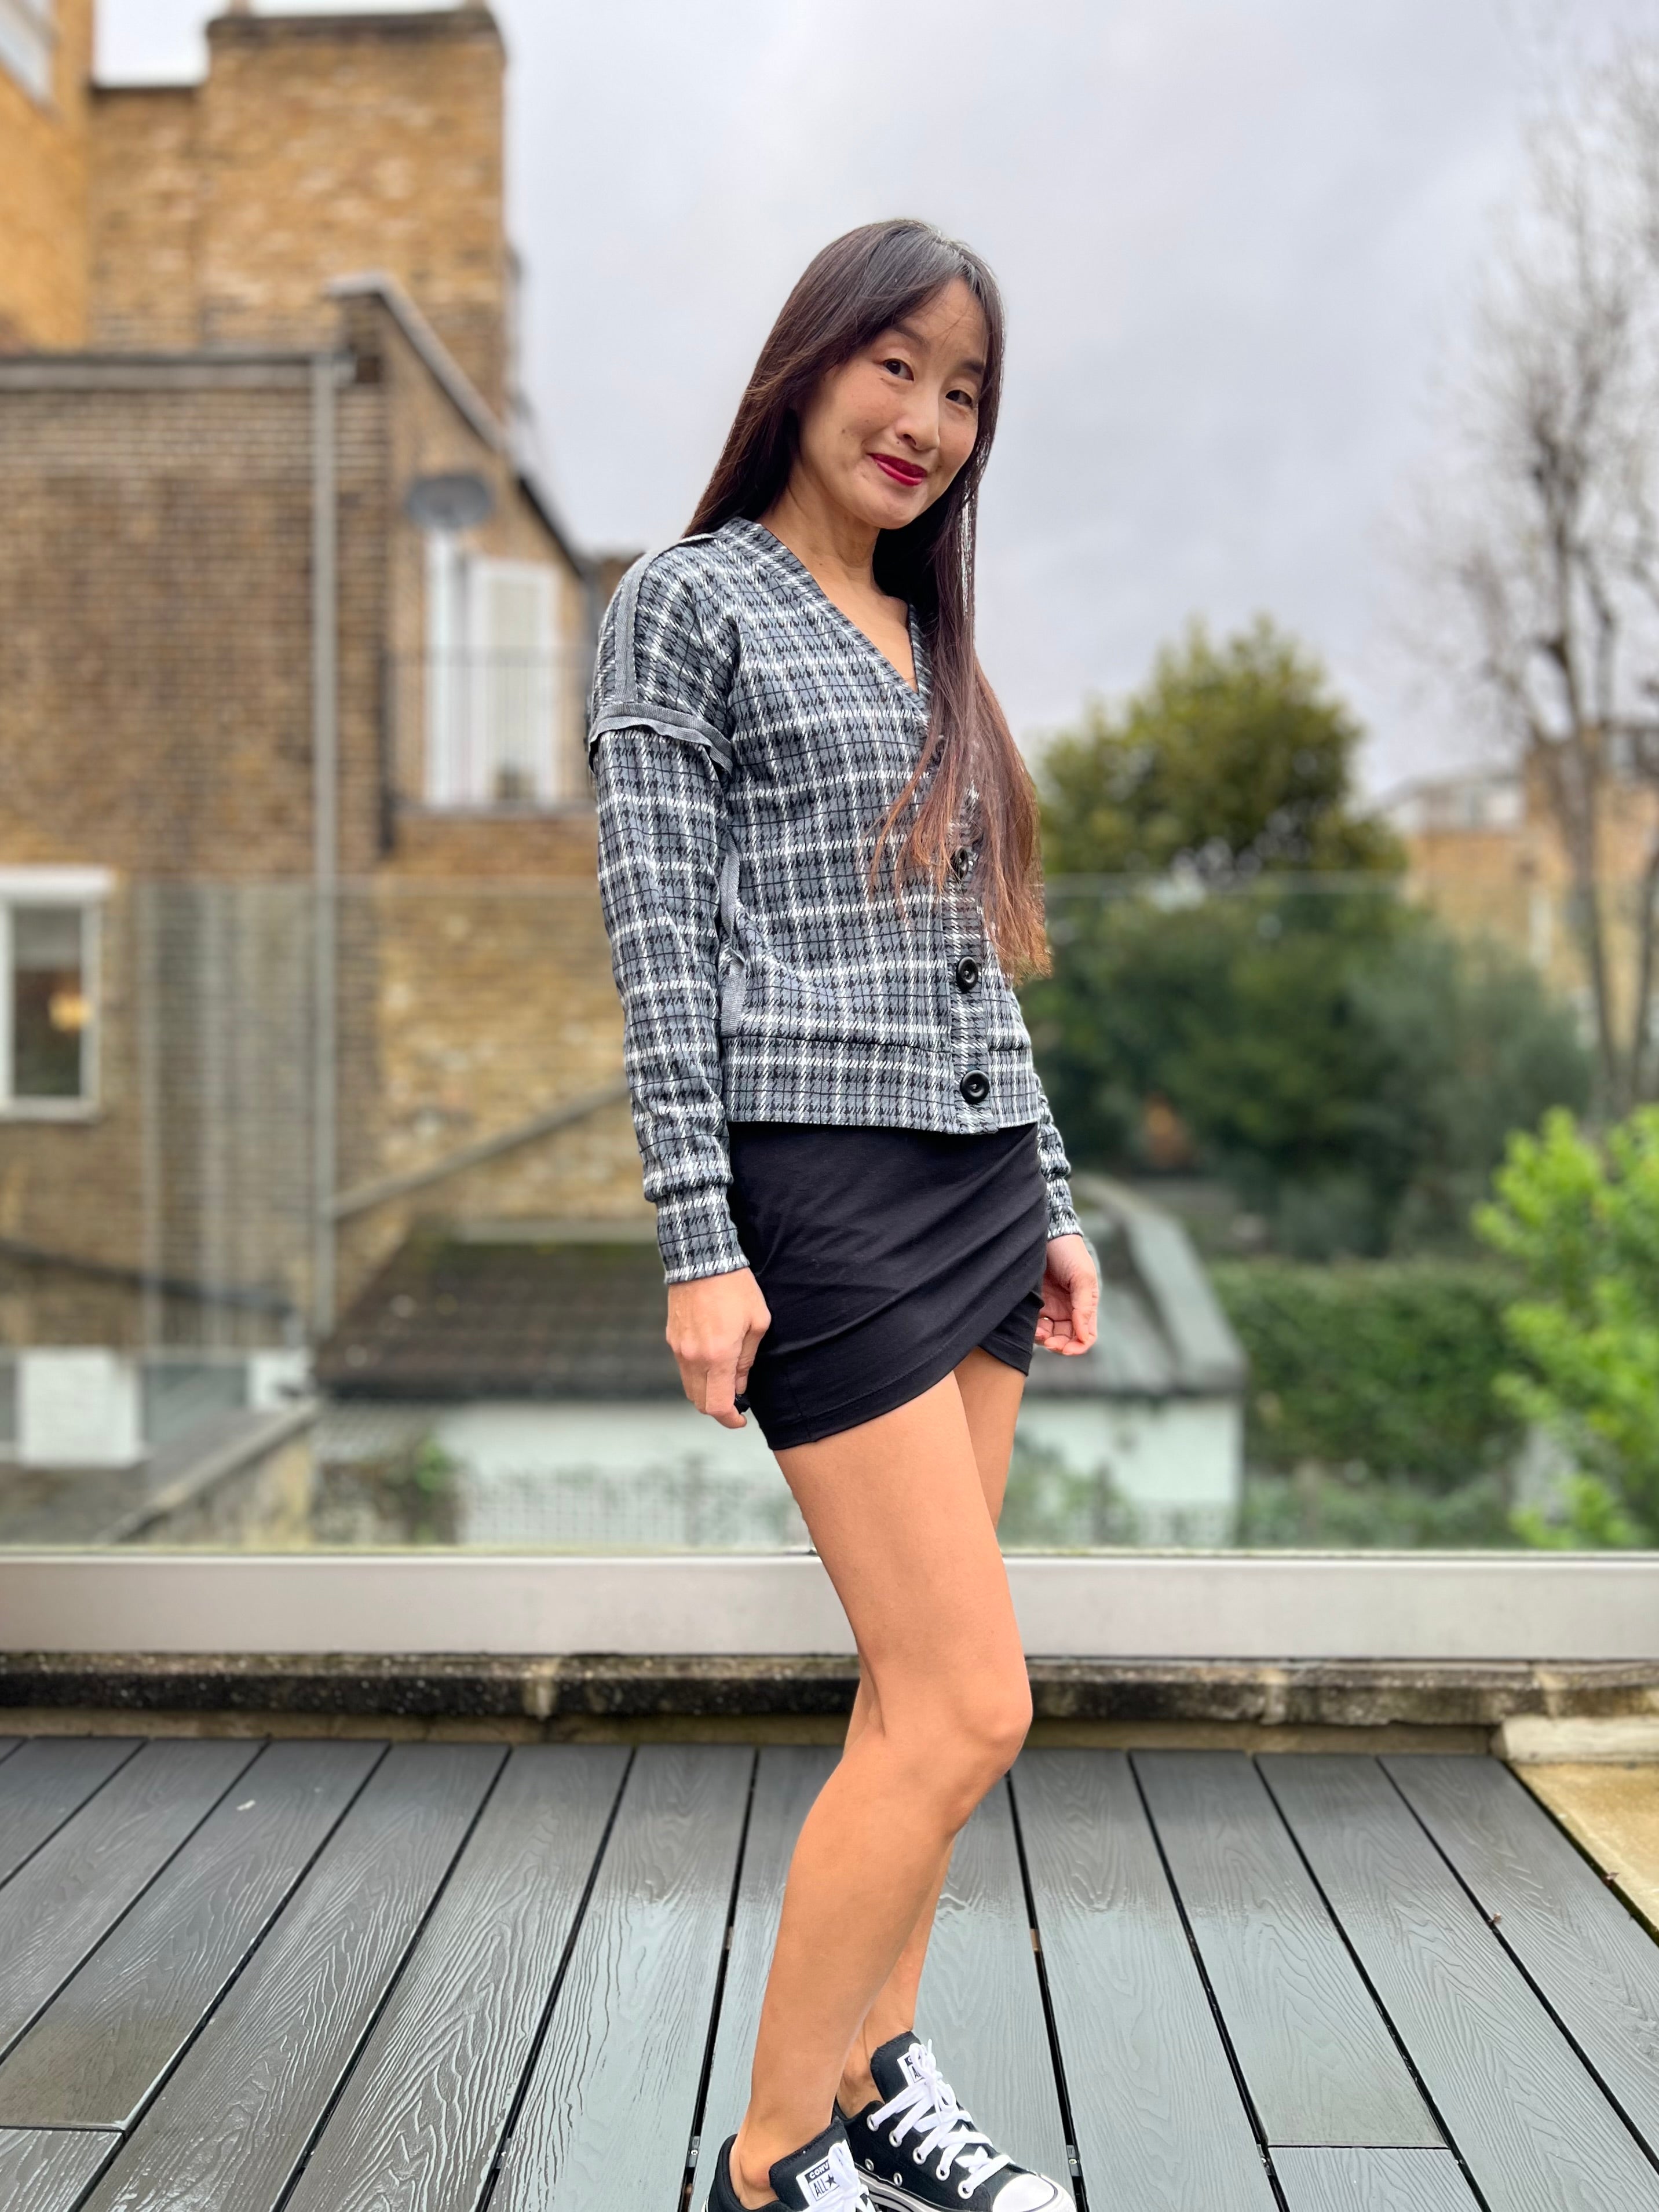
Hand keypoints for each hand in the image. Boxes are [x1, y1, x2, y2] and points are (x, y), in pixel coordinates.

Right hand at [666, 1266, 771, 1426]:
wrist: (702, 1258)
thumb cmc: (736, 1287)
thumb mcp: (757, 1322)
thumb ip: (747, 1359)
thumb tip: (740, 1385)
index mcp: (717, 1356)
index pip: (718, 1405)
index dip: (730, 1419)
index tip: (741, 1419)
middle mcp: (693, 1357)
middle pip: (700, 1401)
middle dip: (718, 1408)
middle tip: (737, 1400)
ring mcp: (678, 1349)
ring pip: (689, 1386)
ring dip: (707, 1390)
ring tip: (726, 1378)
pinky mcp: (672, 1338)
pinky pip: (683, 1367)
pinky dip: (697, 1373)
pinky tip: (713, 1359)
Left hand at [1033, 1232, 1098, 1355]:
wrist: (1046, 1233)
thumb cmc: (1069, 1252)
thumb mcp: (1082, 1277)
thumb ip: (1084, 1306)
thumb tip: (1083, 1336)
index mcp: (1085, 1305)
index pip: (1086, 1335)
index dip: (1078, 1346)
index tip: (1066, 1348)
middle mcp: (1068, 1309)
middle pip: (1066, 1339)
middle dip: (1058, 1345)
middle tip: (1049, 1342)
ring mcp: (1050, 1307)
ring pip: (1049, 1334)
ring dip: (1044, 1338)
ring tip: (1037, 1332)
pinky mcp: (1034, 1302)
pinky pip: (1034, 1323)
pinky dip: (1033, 1329)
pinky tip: (1031, 1325)